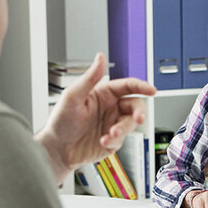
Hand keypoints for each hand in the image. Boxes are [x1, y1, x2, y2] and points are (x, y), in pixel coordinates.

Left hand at [35, 53, 156, 183]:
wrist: (56, 150)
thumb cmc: (60, 122)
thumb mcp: (73, 96)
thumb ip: (90, 77)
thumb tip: (100, 57)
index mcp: (103, 94)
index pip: (127, 86)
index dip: (141, 86)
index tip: (151, 90)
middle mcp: (110, 108)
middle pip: (135, 106)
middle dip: (139, 112)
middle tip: (139, 118)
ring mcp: (112, 125)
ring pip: (130, 124)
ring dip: (123, 129)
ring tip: (110, 134)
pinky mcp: (113, 141)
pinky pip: (122, 140)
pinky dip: (114, 141)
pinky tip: (102, 141)